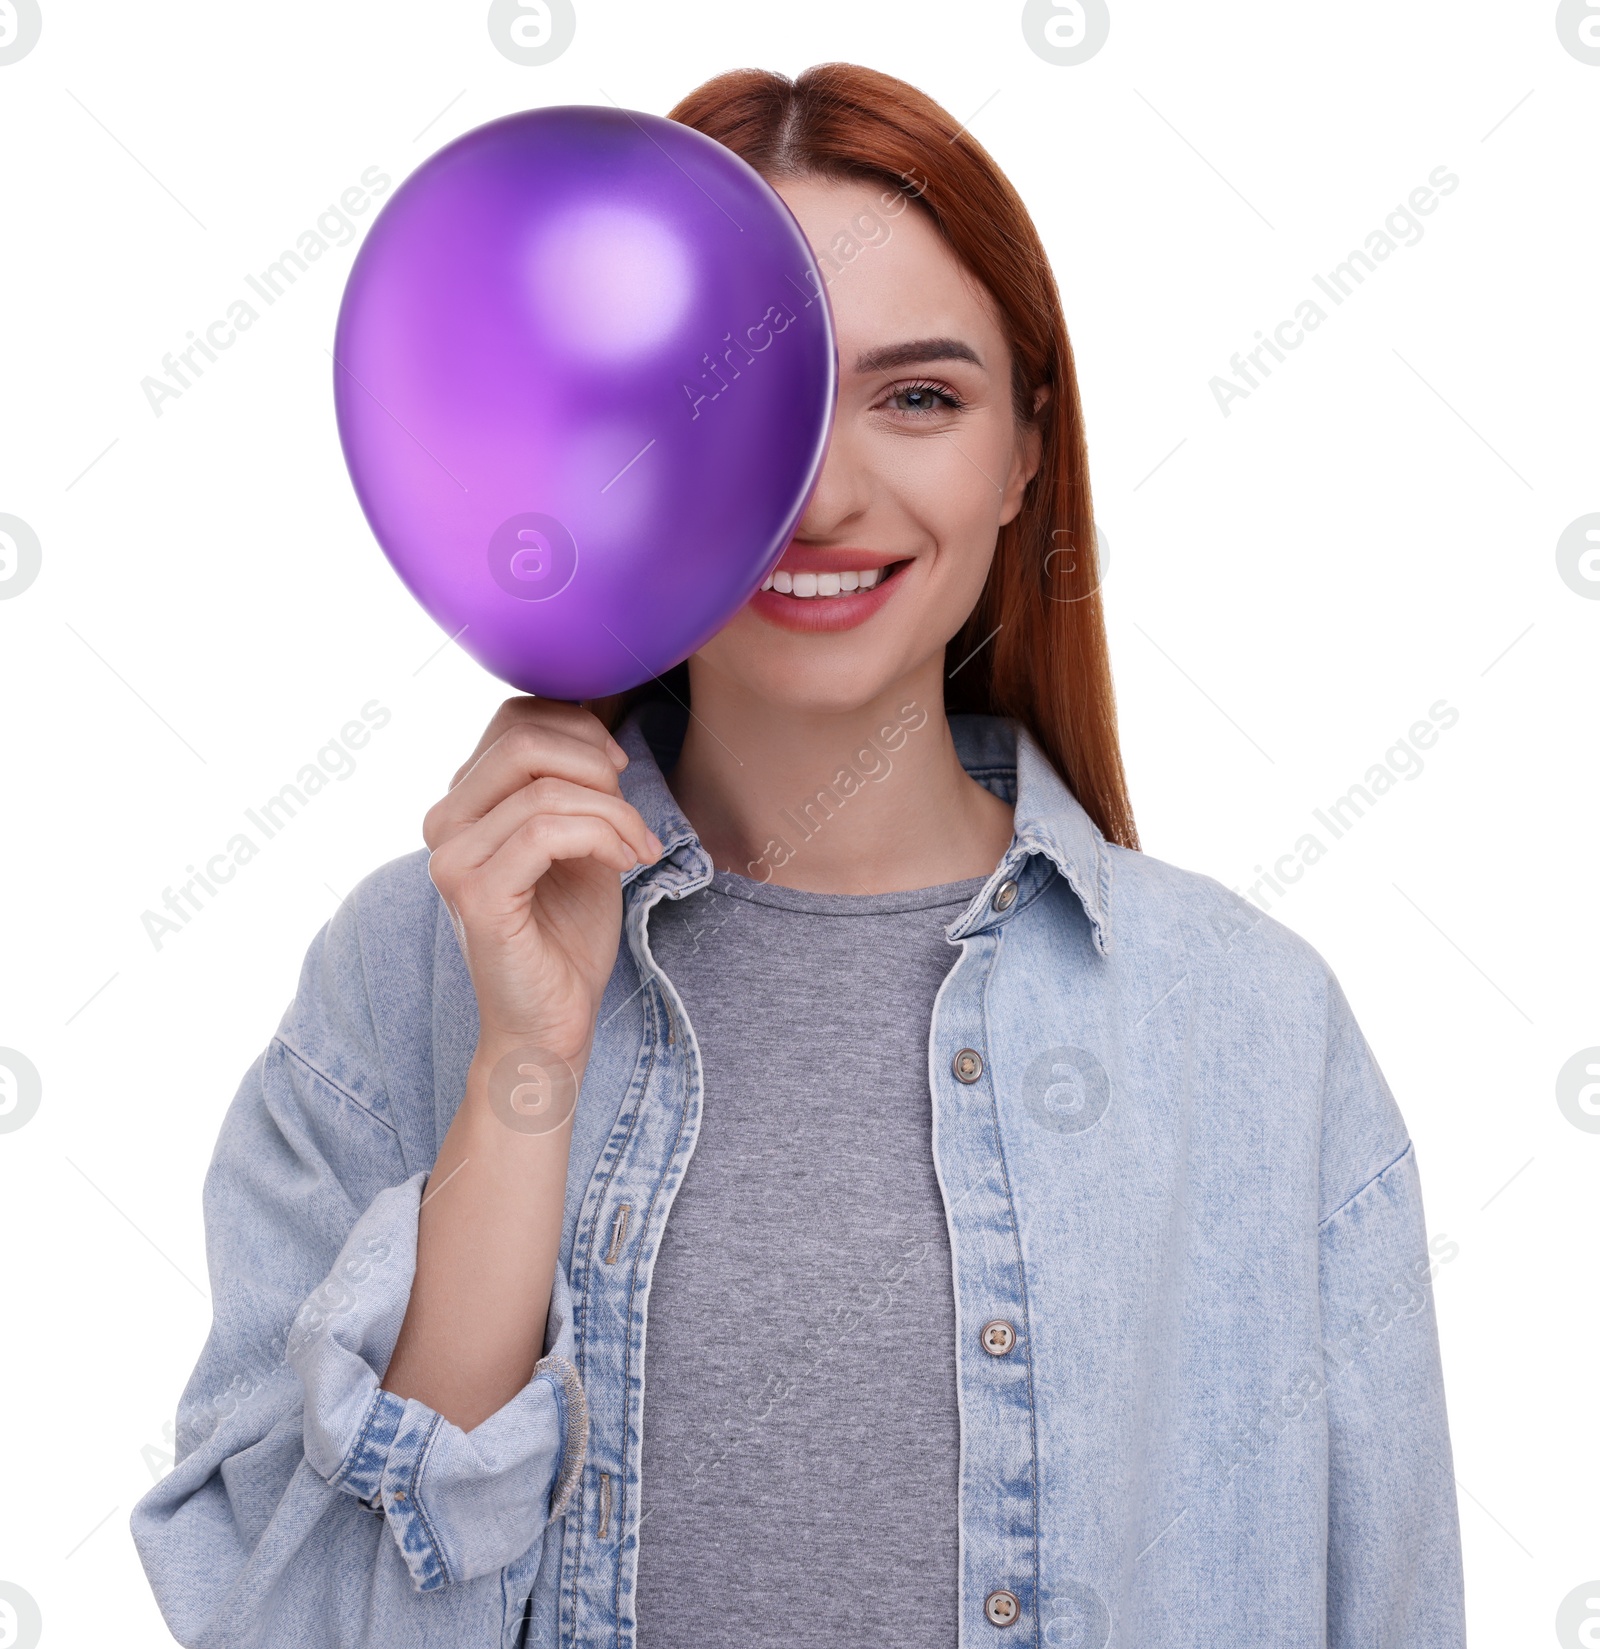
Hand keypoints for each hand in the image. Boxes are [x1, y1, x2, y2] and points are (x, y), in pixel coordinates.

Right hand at [423, 698, 661, 1067]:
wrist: (551, 1021)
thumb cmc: (567, 933)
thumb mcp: (580, 837)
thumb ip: (576, 781)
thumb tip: (595, 715)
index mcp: (464, 802)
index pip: (515, 718)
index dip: (580, 729)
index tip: (619, 773)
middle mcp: (443, 822)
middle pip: (524, 739)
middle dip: (598, 766)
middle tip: (632, 814)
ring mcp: (452, 857)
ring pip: (544, 787)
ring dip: (614, 811)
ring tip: (638, 848)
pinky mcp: (475, 893)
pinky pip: (546, 831)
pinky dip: (602, 837)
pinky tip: (625, 864)